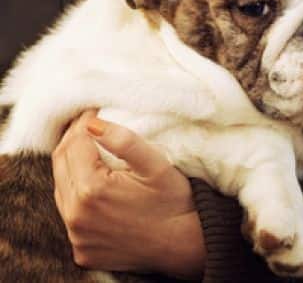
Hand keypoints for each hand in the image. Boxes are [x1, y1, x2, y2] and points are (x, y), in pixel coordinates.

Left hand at [52, 110, 205, 279]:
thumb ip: (124, 141)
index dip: (83, 123)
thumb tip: (92, 124)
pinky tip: (95, 188)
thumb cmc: (174, 202)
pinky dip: (77, 197)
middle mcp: (77, 215)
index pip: (75, 144)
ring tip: (90, 153)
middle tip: (88, 127)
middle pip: (61, 164)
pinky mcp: (82, 250)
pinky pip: (70, 215)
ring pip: (61, 189)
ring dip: (71, 168)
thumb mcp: (156, 164)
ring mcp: (78, 236)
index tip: (93, 111)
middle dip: (73, 141)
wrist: (184, 244)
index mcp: (92, 189)